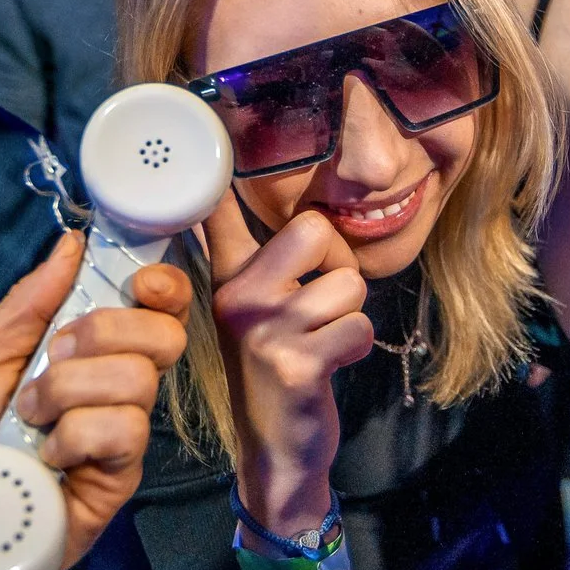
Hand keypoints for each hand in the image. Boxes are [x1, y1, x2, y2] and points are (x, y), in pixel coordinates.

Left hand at [0, 232, 191, 569]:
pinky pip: (124, 432)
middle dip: (104, 333)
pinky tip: (47, 455)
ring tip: (30, 416)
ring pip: (139, 381)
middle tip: (52, 356)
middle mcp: (113, 388)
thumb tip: (73, 242)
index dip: (164, 287)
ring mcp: (121, 435)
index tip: (137, 282)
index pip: (159, 309)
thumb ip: (27, 303)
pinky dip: (76, 434)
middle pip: (164, 335)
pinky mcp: (119, 479)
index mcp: (87, 350)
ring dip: (69, 389)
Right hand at [202, 196, 373, 530]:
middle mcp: (239, 298)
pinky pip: (358, 326)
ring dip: (349, 315)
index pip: (215, 214)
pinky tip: (329, 366)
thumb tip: (248, 204)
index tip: (210, 116)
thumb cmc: (275, 370)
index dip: (214, 173)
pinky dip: (357, 347)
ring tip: (322, 341)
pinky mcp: (298, 364)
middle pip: (316, 230)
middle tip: (321, 301)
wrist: (276, 452)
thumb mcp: (251, 313)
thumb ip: (255, 260)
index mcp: (228, 280)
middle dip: (338, 263)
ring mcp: (266, 331)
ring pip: (349, 283)